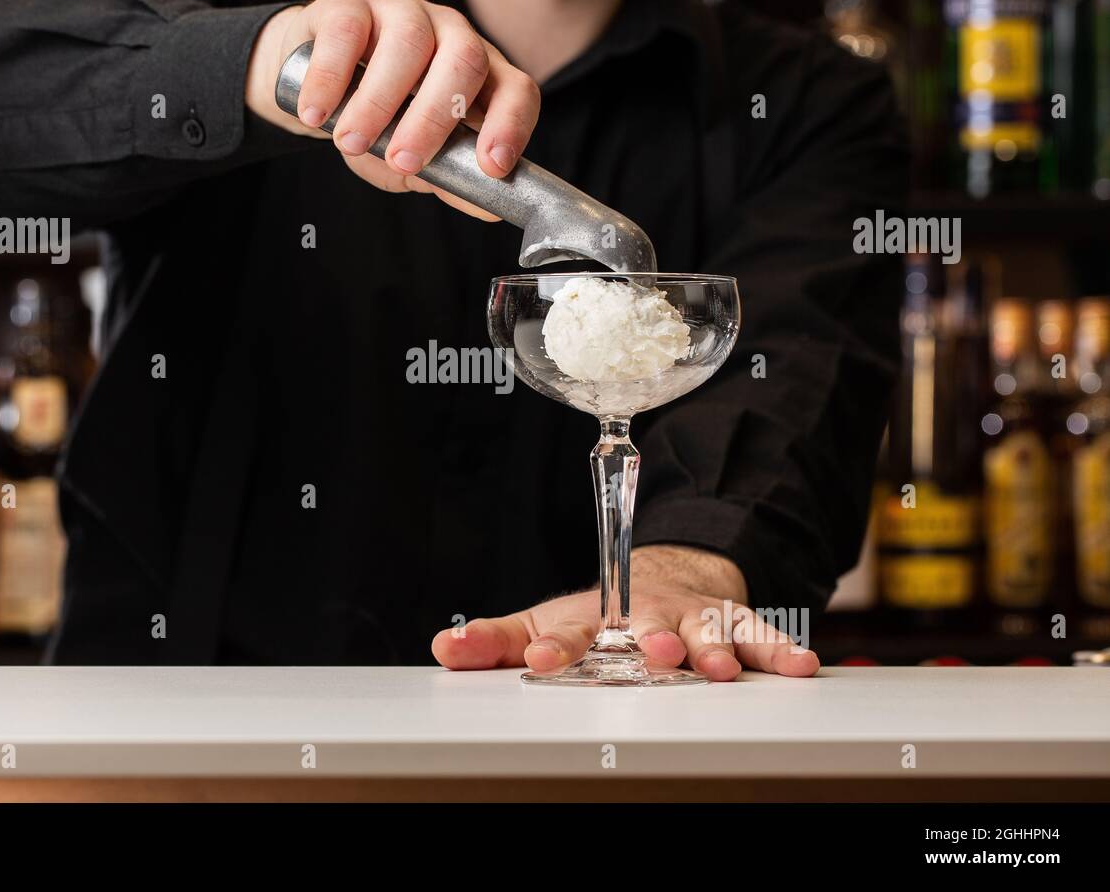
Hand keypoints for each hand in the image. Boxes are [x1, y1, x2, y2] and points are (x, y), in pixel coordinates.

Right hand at [245, 0, 540, 219]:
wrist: (313, 87)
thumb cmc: (377, 121)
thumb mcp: (415, 156)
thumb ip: (449, 178)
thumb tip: (489, 209)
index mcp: (480, 75)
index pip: (515, 90)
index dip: (511, 126)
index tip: (492, 166)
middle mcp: (451, 35)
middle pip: (465, 61)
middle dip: (435, 117)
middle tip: (403, 161)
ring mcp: (404, 13)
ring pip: (408, 44)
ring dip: (379, 101)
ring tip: (351, 142)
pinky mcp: (351, 6)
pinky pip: (347, 33)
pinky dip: (330, 78)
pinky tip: (317, 113)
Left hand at [431, 545, 820, 679]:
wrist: (668, 576)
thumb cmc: (602, 612)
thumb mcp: (547, 622)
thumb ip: (499, 640)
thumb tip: (445, 648)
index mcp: (595, 618)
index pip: (571, 632)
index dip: (555, 644)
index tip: (541, 658)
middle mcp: (645, 615)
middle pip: (649, 626)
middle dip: (653, 640)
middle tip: (656, 653)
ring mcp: (692, 618)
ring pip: (707, 630)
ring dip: (714, 646)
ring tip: (722, 668)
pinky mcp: (733, 623)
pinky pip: (760, 635)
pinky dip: (780, 649)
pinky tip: (799, 667)